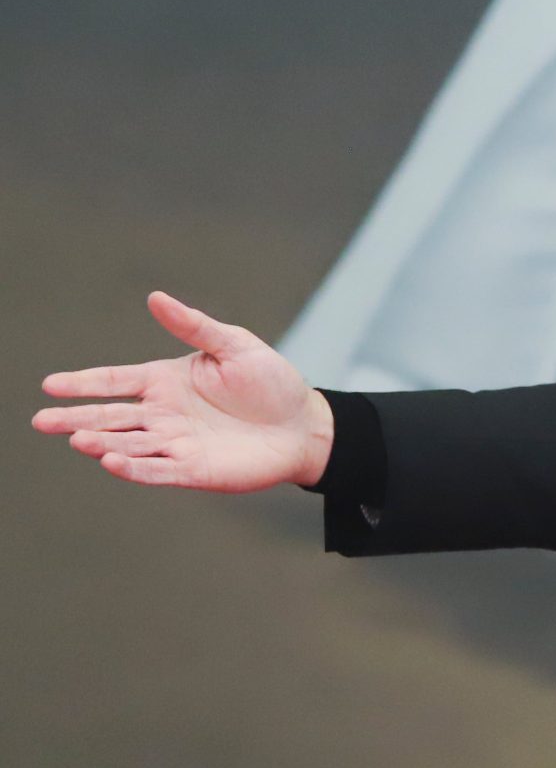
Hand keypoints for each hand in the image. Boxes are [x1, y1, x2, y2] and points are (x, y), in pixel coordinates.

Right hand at [30, 291, 331, 491]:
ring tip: (77, 439)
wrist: (303, 424)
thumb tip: (156, 297)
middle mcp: (163, 414)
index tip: (50, 385)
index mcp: (166, 381)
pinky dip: (134, 467)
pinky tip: (110, 461)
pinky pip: (157, 470)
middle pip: (111, 417)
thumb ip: (193, 326)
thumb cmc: (270, 382)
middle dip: (76, 419)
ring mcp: (175, 443)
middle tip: (41, 420)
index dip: (83, 384)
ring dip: (102, 443)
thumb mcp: (234, 345)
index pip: (115, 381)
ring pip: (128, 444)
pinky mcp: (193, 469)